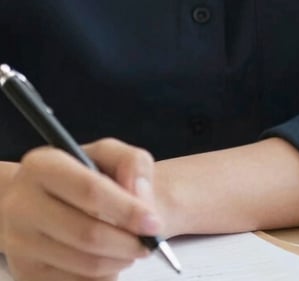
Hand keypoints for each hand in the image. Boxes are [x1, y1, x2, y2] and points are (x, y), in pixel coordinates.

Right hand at [0, 138, 163, 280]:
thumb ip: (132, 163)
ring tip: (131, 248)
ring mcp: (19, 242)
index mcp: (43, 166)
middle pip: (88, 233)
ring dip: (118, 260)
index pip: (91, 191)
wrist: (33, 199)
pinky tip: (110, 259)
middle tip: (149, 243)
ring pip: (83, 263)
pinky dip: (102, 275)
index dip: (128, 210)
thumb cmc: (79, 173)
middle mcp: (22, 204)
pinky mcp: (24, 272)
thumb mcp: (106, 154)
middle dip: (128, 242)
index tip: (154, 223)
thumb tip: (142, 201)